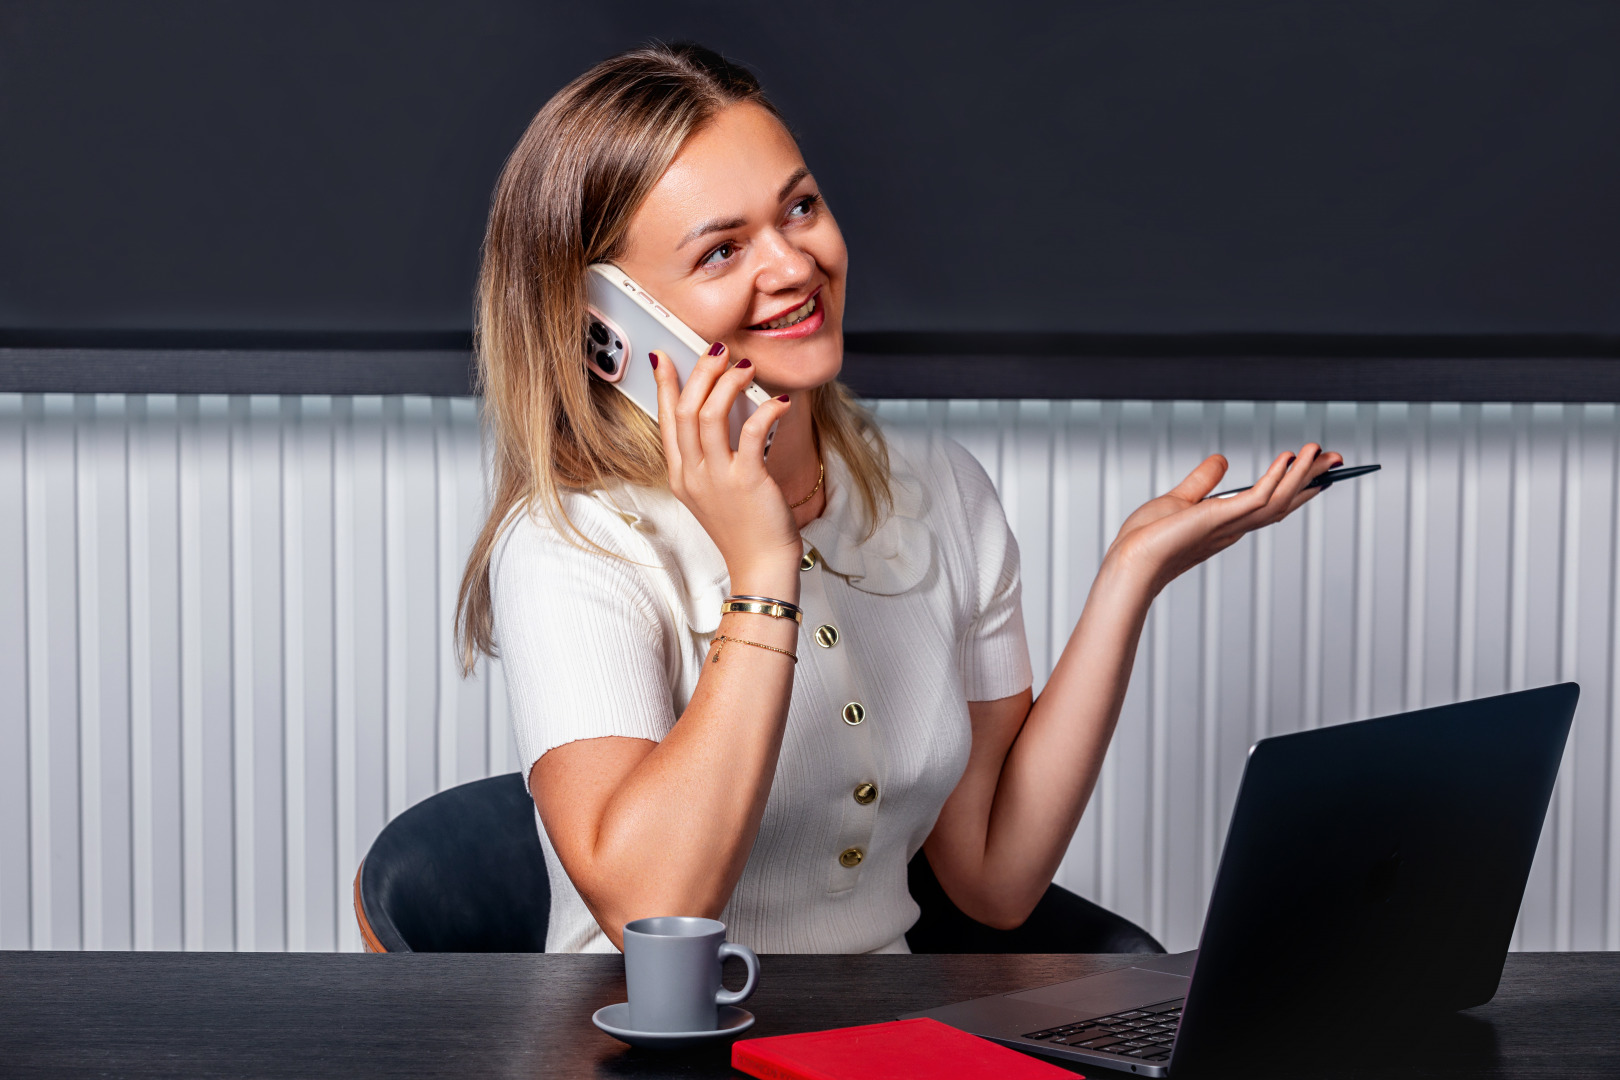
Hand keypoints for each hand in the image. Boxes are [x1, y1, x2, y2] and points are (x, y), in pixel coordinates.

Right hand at [649, 343, 798, 589]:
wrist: (760, 565)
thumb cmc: (743, 528)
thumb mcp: (713, 491)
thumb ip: (711, 456)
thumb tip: (722, 412)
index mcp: (681, 475)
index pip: (666, 420)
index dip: (665, 385)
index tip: (664, 357)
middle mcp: (693, 474)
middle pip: (685, 409)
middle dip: (700, 372)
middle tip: (719, 351)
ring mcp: (717, 478)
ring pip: (710, 414)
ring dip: (728, 383)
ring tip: (746, 368)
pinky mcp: (747, 480)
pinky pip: (752, 432)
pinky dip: (766, 410)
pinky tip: (780, 402)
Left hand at [1106, 443, 1344, 595]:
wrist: (1131, 560)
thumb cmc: (1147, 538)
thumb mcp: (1180, 500)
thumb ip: (1203, 481)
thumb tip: (1222, 460)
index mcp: (1229, 522)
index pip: (1272, 502)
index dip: (1297, 486)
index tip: (1318, 469)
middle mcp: (1236, 526)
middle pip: (1285, 500)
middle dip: (1312, 479)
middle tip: (1337, 459)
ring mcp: (1232, 524)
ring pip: (1280, 498)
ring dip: (1302, 474)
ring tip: (1319, 451)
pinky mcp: (1222, 518)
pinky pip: (1260, 496)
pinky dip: (1277, 477)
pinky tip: (1288, 458)